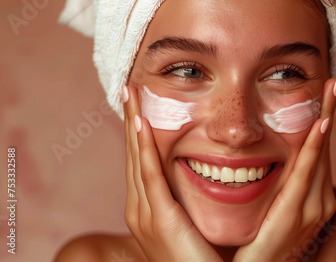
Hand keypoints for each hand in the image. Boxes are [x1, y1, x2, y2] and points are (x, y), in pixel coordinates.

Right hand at [122, 85, 221, 261]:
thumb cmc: (204, 258)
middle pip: (134, 155)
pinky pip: (150, 177)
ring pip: (138, 159)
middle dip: (131, 121)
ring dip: (134, 125)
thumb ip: (191, 199)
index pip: (142, 161)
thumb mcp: (193, 221)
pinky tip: (142, 124)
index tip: (140, 104)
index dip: (139, 132)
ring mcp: (146, 214)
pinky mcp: (160, 219)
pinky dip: (144, 149)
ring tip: (131, 95)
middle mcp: (140, 209)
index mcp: (149, 209)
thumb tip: (206, 175)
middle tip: (129, 90)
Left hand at [234, 78, 335, 261]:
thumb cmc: (258, 244)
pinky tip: (320, 125)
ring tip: (332, 90)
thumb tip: (262, 159)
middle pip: (324, 148)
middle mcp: (317, 200)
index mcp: (310, 196)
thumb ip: (275, 185)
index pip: (317, 151)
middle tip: (335, 80)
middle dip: (330, 112)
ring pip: (319, 155)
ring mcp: (310, 208)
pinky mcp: (295, 215)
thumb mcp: (270, 208)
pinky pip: (305, 175)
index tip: (326, 92)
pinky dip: (315, 149)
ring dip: (326, 119)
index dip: (324, 120)